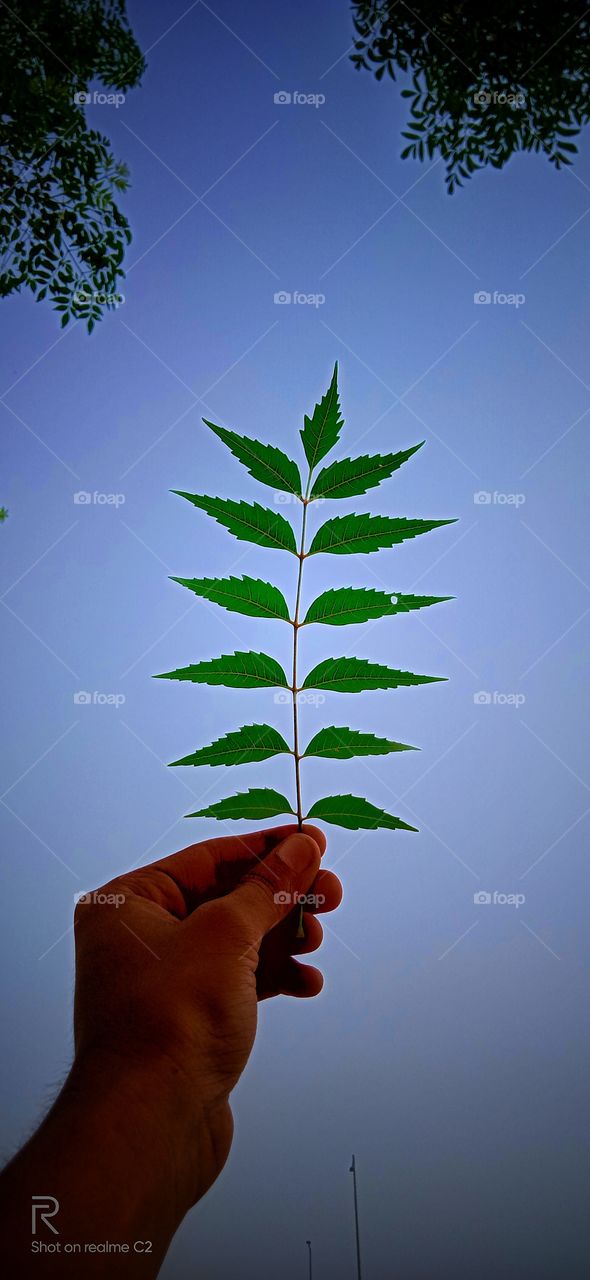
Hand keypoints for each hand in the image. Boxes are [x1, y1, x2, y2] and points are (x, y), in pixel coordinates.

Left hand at [73, 824, 341, 1200]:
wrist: (152, 1125)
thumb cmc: (170, 1021)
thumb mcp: (226, 935)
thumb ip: (269, 886)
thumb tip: (301, 846)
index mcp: (128, 902)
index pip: (208, 858)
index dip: (266, 848)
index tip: (313, 840)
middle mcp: (140, 938)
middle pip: (227, 898)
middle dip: (283, 897)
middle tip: (331, 894)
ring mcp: (165, 983)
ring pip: (238, 942)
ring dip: (283, 939)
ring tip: (315, 942)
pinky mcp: (190, 1022)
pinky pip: (239, 983)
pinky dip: (273, 979)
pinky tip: (305, 983)